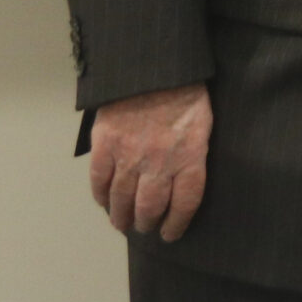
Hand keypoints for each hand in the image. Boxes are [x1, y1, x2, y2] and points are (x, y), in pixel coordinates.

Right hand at [88, 82, 212, 241]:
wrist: (153, 67)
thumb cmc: (185, 92)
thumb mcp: (203, 123)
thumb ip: (193, 154)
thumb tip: (184, 181)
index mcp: (190, 156)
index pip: (185, 203)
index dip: (177, 224)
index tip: (171, 234)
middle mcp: (160, 163)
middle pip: (150, 208)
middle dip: (147, 223)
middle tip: (145, 228)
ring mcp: (129, 156)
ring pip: (122, 200)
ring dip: (121, 217)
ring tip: (123, 223)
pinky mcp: (105, 147)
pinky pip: (99, 182)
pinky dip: (101, 197)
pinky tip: (104, 202)